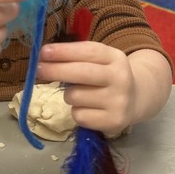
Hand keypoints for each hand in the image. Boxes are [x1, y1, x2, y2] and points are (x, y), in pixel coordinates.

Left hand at [36, 42, 171, 135]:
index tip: (43, 52)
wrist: (136, 100)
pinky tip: (88, 108)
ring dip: (69, 95)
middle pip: (80, 73)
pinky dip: (77, 112)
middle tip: (38, 69)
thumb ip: (77, 57)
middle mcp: (120, 79)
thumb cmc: (107, 76)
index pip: (88, 52)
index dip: (64, 51)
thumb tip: (44, 57)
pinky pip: (78, 115)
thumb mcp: (100, 60)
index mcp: (116, 58)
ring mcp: (118, 102)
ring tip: (80, 94)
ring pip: (74, 96)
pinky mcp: (113, 122)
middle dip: (55, 70)